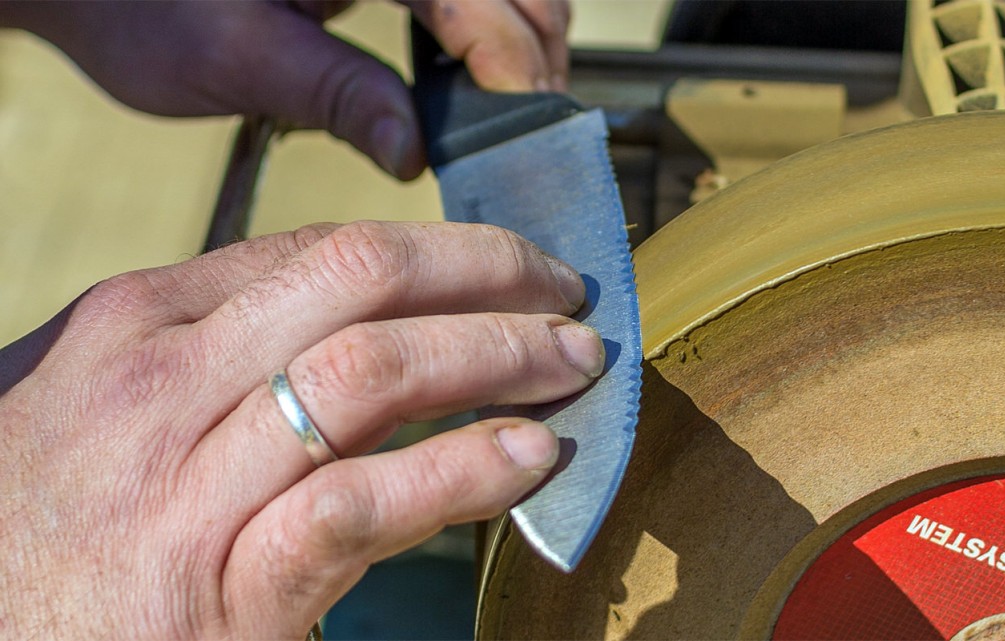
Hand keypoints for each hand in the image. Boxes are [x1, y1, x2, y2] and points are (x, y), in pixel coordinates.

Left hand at [0, 0, 570, 179]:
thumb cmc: (138, 5)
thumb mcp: (238, 58)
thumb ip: (338, 94)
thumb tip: (412, 148)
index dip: (507, 65)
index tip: (519, 134)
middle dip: (529, 60)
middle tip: (520, 140)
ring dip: (517, 49)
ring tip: (502, 120)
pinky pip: (465, 0)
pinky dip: (484, 39)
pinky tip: (470, 85)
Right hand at [0, 221, 601, 638]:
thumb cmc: (45, 528)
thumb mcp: (102, 405)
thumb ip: (206, 352)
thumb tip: (334, 323)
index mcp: (136, 325)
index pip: (319, 252)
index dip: (437, 248)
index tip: (505, 264)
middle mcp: (160, 383)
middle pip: (362, 281)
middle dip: (487, 274)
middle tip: (564, 294)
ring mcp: (189, 484)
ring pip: (375, 375)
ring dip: (500, 357)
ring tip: (571, 364)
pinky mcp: (223, 590)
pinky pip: (365, 503)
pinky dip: (462, 470)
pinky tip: (528, 458)